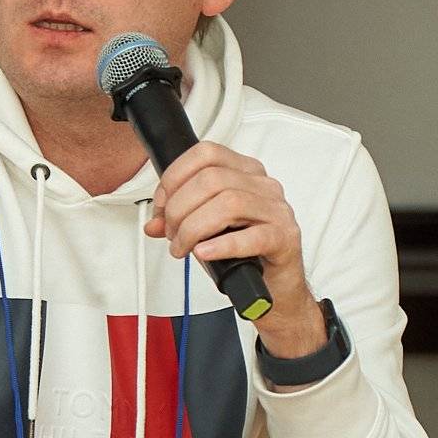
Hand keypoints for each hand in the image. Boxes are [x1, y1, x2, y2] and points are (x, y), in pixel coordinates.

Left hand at [143, 142, 323, 356]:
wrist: (275, 283)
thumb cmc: (245, 251)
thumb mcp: (206, 230)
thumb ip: (180, 221)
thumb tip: (154, 224)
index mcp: (245, 172)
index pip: (206, 154)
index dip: (175, 177)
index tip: (163, 205)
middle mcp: (263, 186)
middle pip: (212, 180)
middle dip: (180, 209)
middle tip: (172, 234)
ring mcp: (276, 211)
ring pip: (229, 203)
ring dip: (194, 228)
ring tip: (183, 247)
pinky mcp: (284, 238)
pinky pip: (253, 237)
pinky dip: (222, 245)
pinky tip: (204, 252)